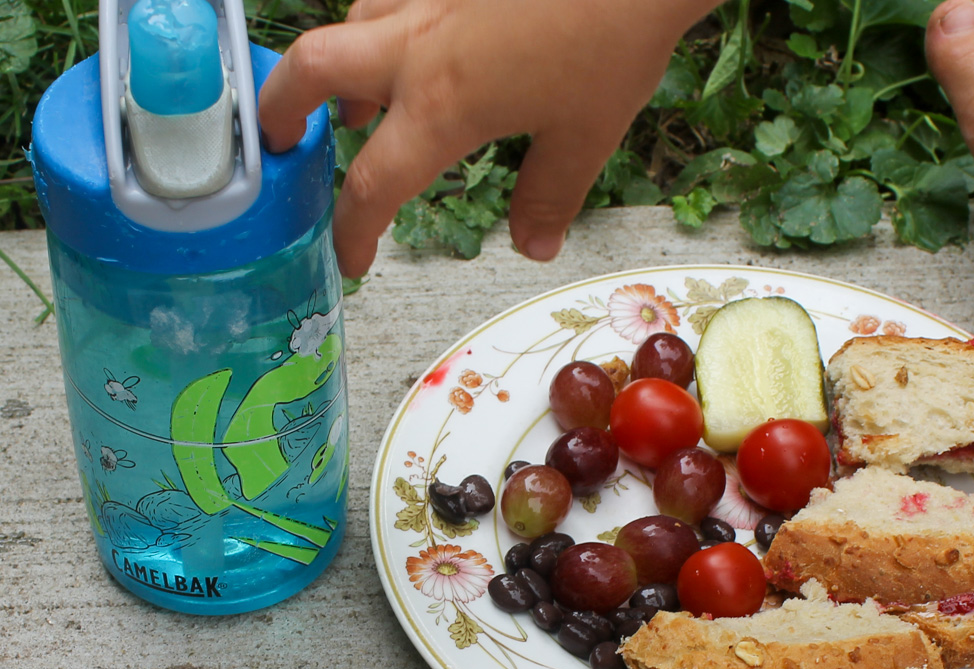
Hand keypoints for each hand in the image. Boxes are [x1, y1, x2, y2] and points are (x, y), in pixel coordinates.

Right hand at [258, 0, 715, 277]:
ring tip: (355, 97)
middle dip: (282, 107)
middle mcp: (418, 43)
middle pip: (314, 68)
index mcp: (443, 104)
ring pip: (354, 20)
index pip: (374, 184)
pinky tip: (414, 34)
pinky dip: (387, 20)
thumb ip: (549, 196)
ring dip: (340, 62)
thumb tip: (533, 246)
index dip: (354, 230)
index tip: (351, 258)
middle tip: (279, 137)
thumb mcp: (586, 135)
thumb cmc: (613, 35)